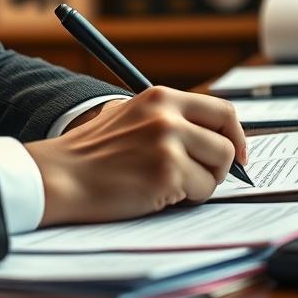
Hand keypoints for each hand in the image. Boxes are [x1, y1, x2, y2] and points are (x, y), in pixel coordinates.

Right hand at [24, 87, 246, 225]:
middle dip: (221, 166)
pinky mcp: (167, 174)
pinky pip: (201, 192)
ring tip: (169, 185)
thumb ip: (167, 117)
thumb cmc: (91, 154)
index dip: (235, 135)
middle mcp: (168, 116)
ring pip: (217, 170)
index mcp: (161, 97)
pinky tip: (157, 194)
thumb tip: (210, 133)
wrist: (61, 176)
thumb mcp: (129, 115)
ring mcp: (169, 144)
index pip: (221, 110)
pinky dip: (185, 200)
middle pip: (226, 142)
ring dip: (201, 185)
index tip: (237, 154)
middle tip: (203, 177)